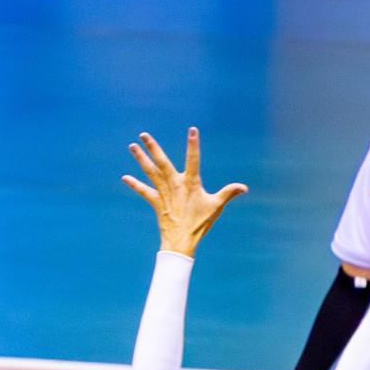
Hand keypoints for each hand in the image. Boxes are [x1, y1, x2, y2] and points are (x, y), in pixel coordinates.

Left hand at [123, 128, 247, 257]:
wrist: (183, 240)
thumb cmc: (201, 223)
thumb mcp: (216, 206)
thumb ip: (229, 193)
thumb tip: (244, 187)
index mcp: (191, 183)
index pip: (194, 159)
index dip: (194, 144)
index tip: (192, 130)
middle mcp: (175, 184)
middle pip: (162, 162)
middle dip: (153, 147)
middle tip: (143, 134)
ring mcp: (164, 192)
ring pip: (150, 172)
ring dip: (141, 158)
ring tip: (132, 146)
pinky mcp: (157, 202)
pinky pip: (144, 191)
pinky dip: (135, 184)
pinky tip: (125, 177)